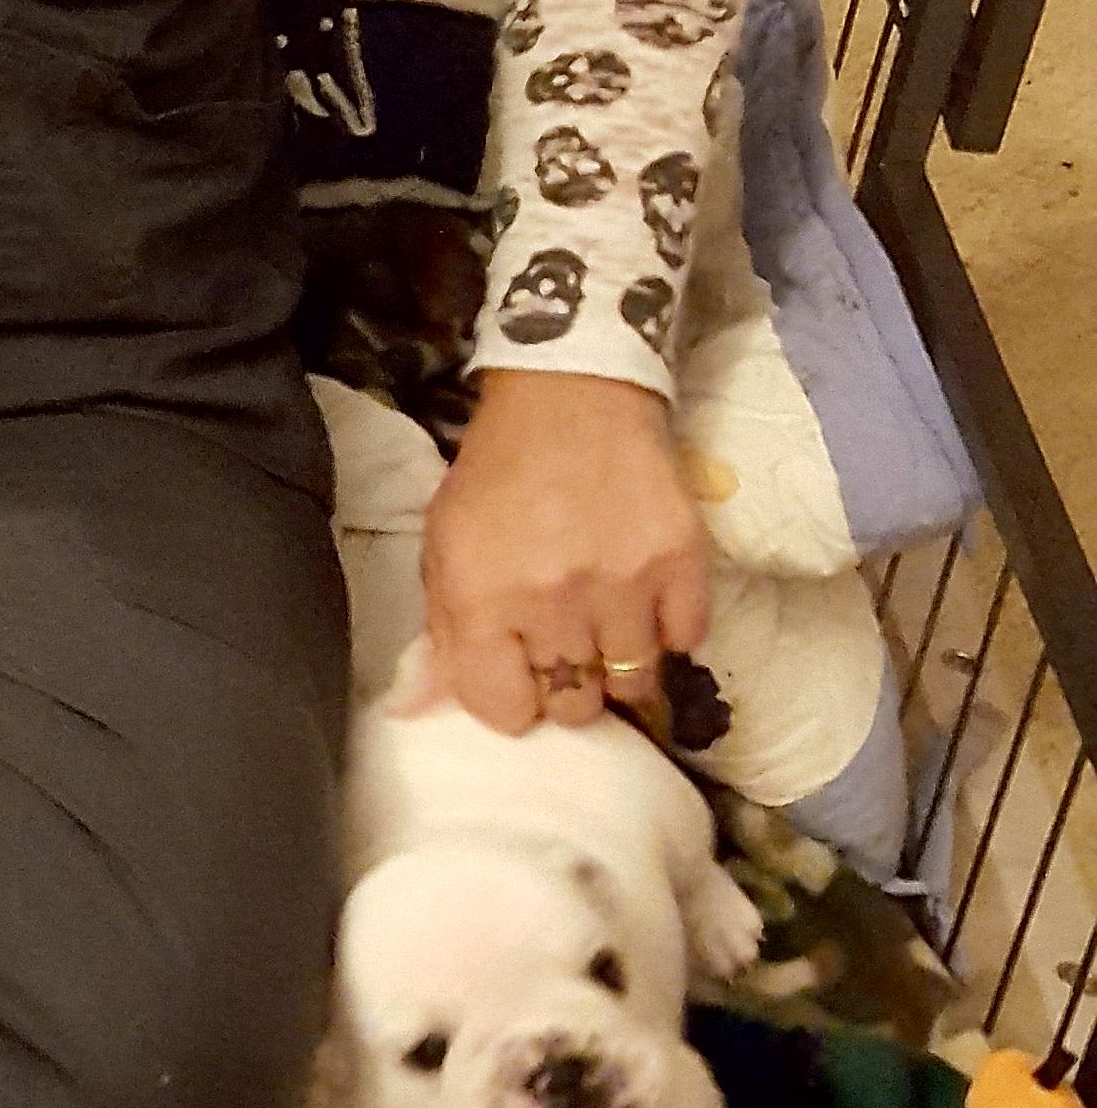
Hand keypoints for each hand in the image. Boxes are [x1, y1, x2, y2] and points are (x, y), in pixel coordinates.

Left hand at [418, 370, 708, 736]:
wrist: (571, 396)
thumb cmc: (498, 476)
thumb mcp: (444, 546)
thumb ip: (441, 633)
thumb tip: (422, 708)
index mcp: (482, 598)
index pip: (503, 712)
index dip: (511, 703)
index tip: (518, 677)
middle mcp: (554, 600)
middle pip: (574, 707)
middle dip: (566, 686)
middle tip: (564, 647)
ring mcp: (624, 583)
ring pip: (634, 683)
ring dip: (619, 664)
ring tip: (606, 625)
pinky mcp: (682, 562)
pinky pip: (685, 641)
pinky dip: (668, 630)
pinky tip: (644, 599)